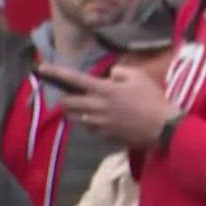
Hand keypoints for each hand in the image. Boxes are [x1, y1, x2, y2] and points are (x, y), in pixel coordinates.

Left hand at [43, 63, 178, 148]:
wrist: (164, 128)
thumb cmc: (153, 100)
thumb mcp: (139, 77)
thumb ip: (120, 72)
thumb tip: (110, 76)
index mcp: (105, 90)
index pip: (75, 79)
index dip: (56, 73)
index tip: (41, 68)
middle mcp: (98, 107)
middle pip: (68, 103)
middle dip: (64, 98)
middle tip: (69, 95)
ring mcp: (100, 124)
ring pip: (75, 118)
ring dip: (75, 112)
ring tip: (83, 109)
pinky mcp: (106, 136)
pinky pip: (90, 129)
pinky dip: (90, 124)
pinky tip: (101, 121)